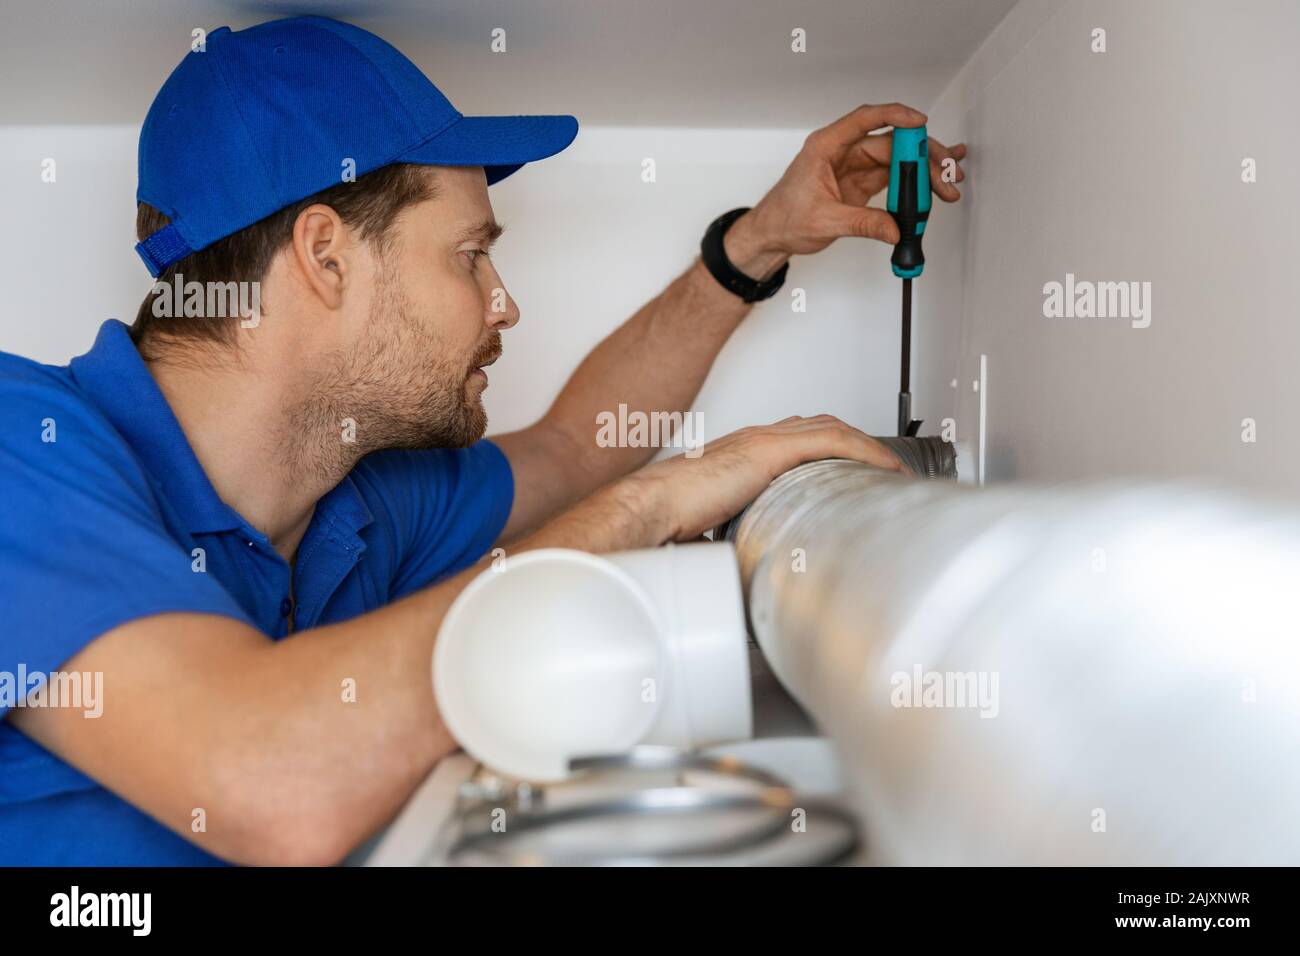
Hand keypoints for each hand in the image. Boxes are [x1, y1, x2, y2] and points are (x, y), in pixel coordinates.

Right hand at [623, 414, 911, 542]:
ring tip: (893, 469)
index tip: (851, 472)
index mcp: (741, 454)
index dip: (830, 450)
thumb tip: (752, 566)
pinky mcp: (768, 451)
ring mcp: (762, 441)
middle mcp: (754, 440)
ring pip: (831, 428)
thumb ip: (737, 534)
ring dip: (867, 446)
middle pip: (820, 426)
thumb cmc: (669, 520)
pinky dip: (862, 450)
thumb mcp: (713, 526)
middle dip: (856, 443)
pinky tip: (884, 467)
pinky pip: (831, 441)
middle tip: (883, 468)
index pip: (797, 439)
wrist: (647, 509)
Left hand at [725, 103, 966, 272]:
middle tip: (945, 172)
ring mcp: (854, 166)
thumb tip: (894, 229)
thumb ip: (862, 224)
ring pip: (897, 160)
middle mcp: (842, 151)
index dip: (895, 116)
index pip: (865, 120)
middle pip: (891, 142)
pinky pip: (893, 177)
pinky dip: (914, 183)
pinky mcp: (861, 182)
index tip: (920, 121)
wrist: (772, 234)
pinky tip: (934, 184)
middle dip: (922, 156)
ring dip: (923, 172)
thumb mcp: (824, 222)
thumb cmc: (784, 218)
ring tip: (948, 184)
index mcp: (826, 147)